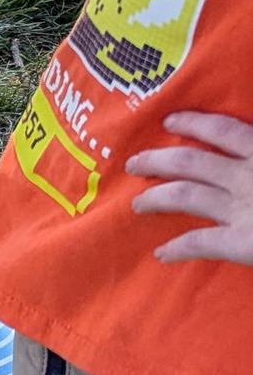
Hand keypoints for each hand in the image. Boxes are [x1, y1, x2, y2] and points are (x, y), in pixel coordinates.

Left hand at [128, 111, 252, 265]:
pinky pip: (199, 243)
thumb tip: (246, 143)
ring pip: (184, 197)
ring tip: (136, 205)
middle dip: (156, 160)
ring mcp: (242, 208)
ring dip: (154, 199)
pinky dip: (177, 248)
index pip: (224, 130)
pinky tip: (161, 254)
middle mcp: (248, 176)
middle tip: (132, 163)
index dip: (193, 123)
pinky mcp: (242, 242)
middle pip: (189, 162)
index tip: (169, 120)